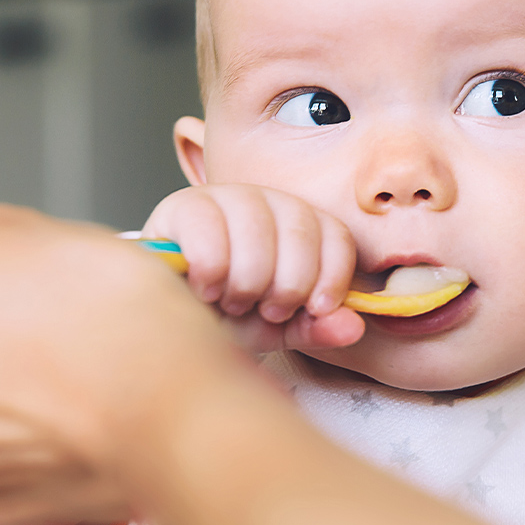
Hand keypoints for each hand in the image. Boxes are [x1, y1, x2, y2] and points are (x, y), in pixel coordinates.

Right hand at [143, 184, 364, 352]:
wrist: (171, 318)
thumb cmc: (228, 317)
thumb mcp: (278, 328)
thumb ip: (317, 327)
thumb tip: (353, 326)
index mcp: (300, 223)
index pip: (336, 235)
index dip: (331, 278)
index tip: (313, 309)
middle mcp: (267, 200)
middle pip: (300, 233)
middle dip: (286, 287)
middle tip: (262, 308)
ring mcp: (225, 196)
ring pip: (256, 229)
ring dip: (246, 281)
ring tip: (231, 300)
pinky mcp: (182, 205)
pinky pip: (208, 229)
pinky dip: (211, 270)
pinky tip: (205, 289)